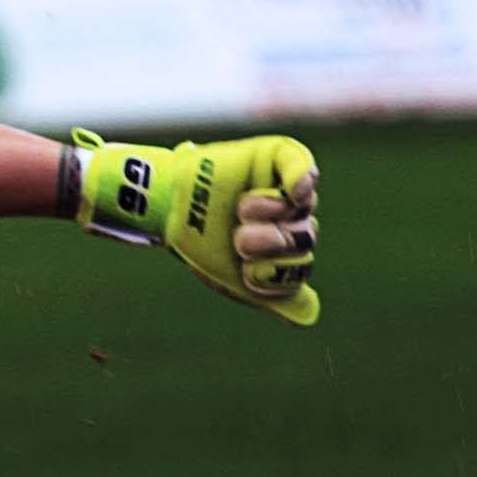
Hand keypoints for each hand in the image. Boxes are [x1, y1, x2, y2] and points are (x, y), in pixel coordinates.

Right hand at [75, 131, 320, 326]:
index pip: (300, 267)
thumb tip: (309, 318)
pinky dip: (302, 177)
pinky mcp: (274, 158)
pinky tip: (296, 191)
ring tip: (242, 210)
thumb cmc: (197, 239)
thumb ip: (274, 297)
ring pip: (303, 209)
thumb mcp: (233, 277)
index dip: (277, 273)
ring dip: (268, 214)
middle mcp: (288, 220)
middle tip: (239, 239)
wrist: (167, 207)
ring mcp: (284, 190)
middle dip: (267, 243)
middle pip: (304, 238)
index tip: (245, 270)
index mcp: (282, 249)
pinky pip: (303, 165)